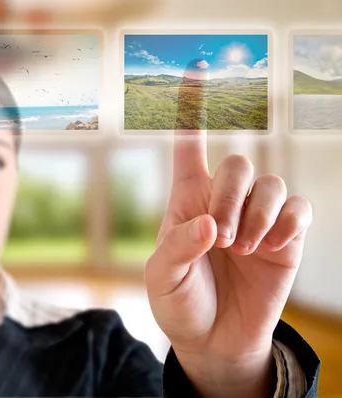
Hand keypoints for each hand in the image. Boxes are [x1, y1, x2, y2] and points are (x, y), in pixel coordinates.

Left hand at [144, 59, 312, 397]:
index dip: (191, 108)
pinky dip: (287, 224)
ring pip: (271, 183)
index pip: (189, 146)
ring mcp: (256, 217)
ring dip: (257, 214)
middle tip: (221, 239)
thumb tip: (209, 225)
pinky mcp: (285, 238)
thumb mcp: (162, 278)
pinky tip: (270, 247)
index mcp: (186, 201)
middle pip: (238, 163)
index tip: (196, 68)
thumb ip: (178, 248)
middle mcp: (223, 201)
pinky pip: (299, 209)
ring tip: (241, 249)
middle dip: (230, 198)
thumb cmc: (180, 303)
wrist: (212, 340)